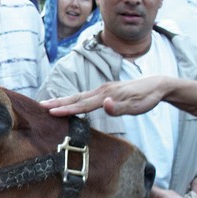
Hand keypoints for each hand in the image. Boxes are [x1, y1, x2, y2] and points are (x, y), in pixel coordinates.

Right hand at [40, 77, 166, 116]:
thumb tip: (104, 105)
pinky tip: (67, 102)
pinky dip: (72, 99)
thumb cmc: (147, 98)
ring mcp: (102, 90)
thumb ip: (119, 108)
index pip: (82, 104)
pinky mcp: (104, 91)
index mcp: (106, 95)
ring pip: (78, 96)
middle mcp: (101, 91)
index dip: (66, 109)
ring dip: (62, 100)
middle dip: (57, 103)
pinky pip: (84, 96)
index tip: (50, 112)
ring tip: (47, 104)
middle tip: (40, 106)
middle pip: (75, 98)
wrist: (157, 85)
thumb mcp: (137, 107)